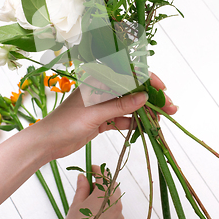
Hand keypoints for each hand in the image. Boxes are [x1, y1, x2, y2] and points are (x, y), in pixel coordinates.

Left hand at [38, 72, 177, 161]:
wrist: (48, 143)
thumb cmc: (66, 123)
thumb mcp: (95, 113)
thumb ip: (120, 105)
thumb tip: (144, 97)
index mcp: (99, 80)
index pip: (128, 75)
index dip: (148, 80)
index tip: (163, 90)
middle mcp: (103, 89)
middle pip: (133, 91)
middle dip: (152, 99)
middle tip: (170, 108)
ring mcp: (103, 104)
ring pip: (130, 106)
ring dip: (145, 112)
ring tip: (161, 121)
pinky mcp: (103, 119)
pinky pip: (123, 118)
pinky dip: (133, 123)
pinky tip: (145, 129)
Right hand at [63, 166, 123, 218]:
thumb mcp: (75, 206)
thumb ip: (81, 189)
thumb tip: (83, 177)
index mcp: (105, 194)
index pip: (104, 175)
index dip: (97, 170)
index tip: (91, 169)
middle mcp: (116, 203)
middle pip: (112, 186)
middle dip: (102, 183)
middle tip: (89, 187)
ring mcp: (120, 216)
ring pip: (114, 200)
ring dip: (105, 197)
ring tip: (90, 205)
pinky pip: (115, 213)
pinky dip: (108, 210)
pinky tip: (96, 218)